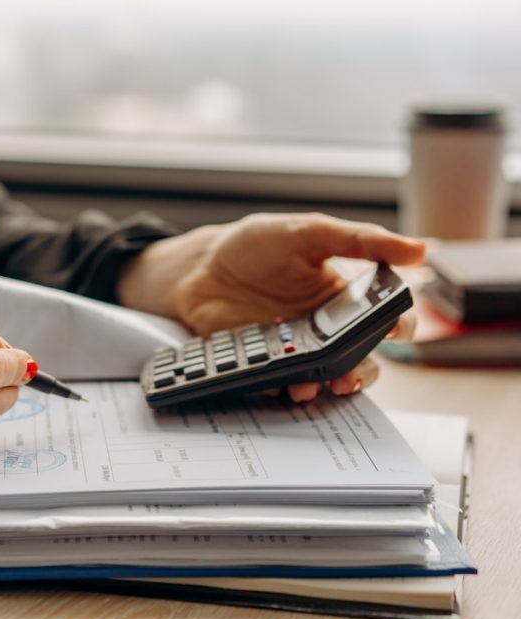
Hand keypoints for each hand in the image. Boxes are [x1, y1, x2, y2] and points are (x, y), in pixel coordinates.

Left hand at [117, 213, 425, 399]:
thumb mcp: (309, 232)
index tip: (393, 330)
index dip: (398, 327)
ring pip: (324, 377)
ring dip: (324, 385)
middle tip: (351, 373)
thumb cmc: (256, 245)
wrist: (200, 266)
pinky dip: (280, 386)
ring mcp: (294, 348)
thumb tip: (419, 248)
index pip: (387, 318)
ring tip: (313, 385)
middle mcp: (325, 327)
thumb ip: (359, 240)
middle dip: (362, 371)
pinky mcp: (263, 362)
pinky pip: (279, 382)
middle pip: (361, 358)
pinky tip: (276, 381)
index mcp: (345, 296)